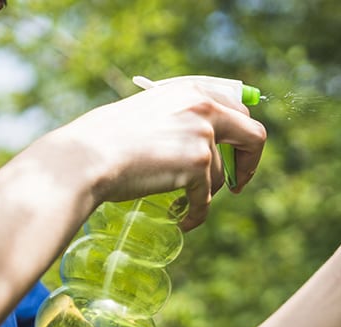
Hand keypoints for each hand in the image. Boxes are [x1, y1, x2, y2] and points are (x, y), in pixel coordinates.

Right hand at [45, 80, 265, 229]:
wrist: (85, 158)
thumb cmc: (105, 138)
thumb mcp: (149, 112)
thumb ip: (180, 118)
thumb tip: (205, 138)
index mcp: (192, 91)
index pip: (239, 108)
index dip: (242, 135)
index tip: (235, 154)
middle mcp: (203, 109)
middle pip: (254, 136)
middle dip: (248, 163)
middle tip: (237, 183)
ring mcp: (202, 137)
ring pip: (222, 176)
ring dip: (205, 192)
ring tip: (181, 202)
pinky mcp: (197, 166)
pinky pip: (205, 200)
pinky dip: (196, 214)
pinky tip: (184, 221)